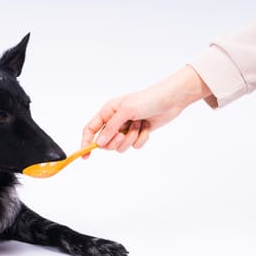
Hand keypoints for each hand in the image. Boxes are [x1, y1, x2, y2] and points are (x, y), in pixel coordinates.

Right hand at [81, 66, 211, 155]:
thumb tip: (99, 143)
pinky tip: (147, 127)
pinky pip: (134, 146)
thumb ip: (110, 128)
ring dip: (131, 138)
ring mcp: (126, 128)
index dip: (86, 142)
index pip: (90, 129)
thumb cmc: (147, 100)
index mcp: (107, 112)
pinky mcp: (138, 134)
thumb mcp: (125, 111)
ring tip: (139, 125)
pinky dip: (141, 138)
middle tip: (122, 135)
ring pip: (120, 146)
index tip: (85, 155)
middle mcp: (115, 121)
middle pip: (105, 142)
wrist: (170, 100)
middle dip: (115, 141)